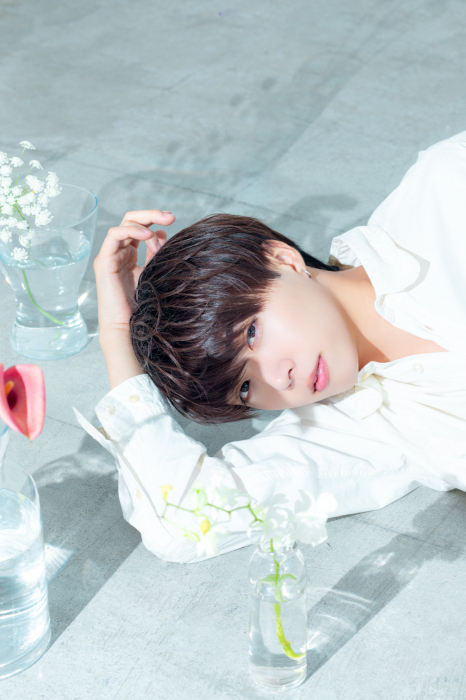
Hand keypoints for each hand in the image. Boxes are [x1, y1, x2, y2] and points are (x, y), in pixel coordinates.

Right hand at [93, 209, 175, 333]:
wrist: (128, 326)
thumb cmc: (141, 305)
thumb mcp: (154, 273)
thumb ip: (156, 254)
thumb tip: (163, 233)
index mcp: (130, 254)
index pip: (141, 227)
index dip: (155, 220)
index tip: (173, 220)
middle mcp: (119, 252)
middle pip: (132, 221)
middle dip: (152, 215)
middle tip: (171, 217)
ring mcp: (110, 255)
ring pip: (124, 224)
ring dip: (144, 223)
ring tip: (160, 231)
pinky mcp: (104, 261)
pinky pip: (114, 235)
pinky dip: (131, 230)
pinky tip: (146, 234)